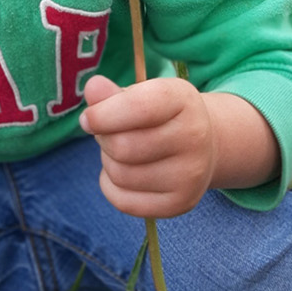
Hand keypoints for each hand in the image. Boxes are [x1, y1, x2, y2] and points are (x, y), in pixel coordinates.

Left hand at [81, 75, 272, 218]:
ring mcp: (190, 174)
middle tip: (110, 134)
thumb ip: (112, 94)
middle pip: (122, 146)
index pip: (137, 108)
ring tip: (123, 152)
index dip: (102, 115)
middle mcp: (194, 136)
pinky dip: (111, 186)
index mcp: (183, 100)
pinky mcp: (181, 203)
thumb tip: (92, 87)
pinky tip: (125, 173)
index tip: (88, 118)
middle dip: (105, 140)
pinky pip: (123, 201)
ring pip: (120, 175)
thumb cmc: (160, 117)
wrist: (203, 147)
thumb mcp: (141, 96)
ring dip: (109, 163)